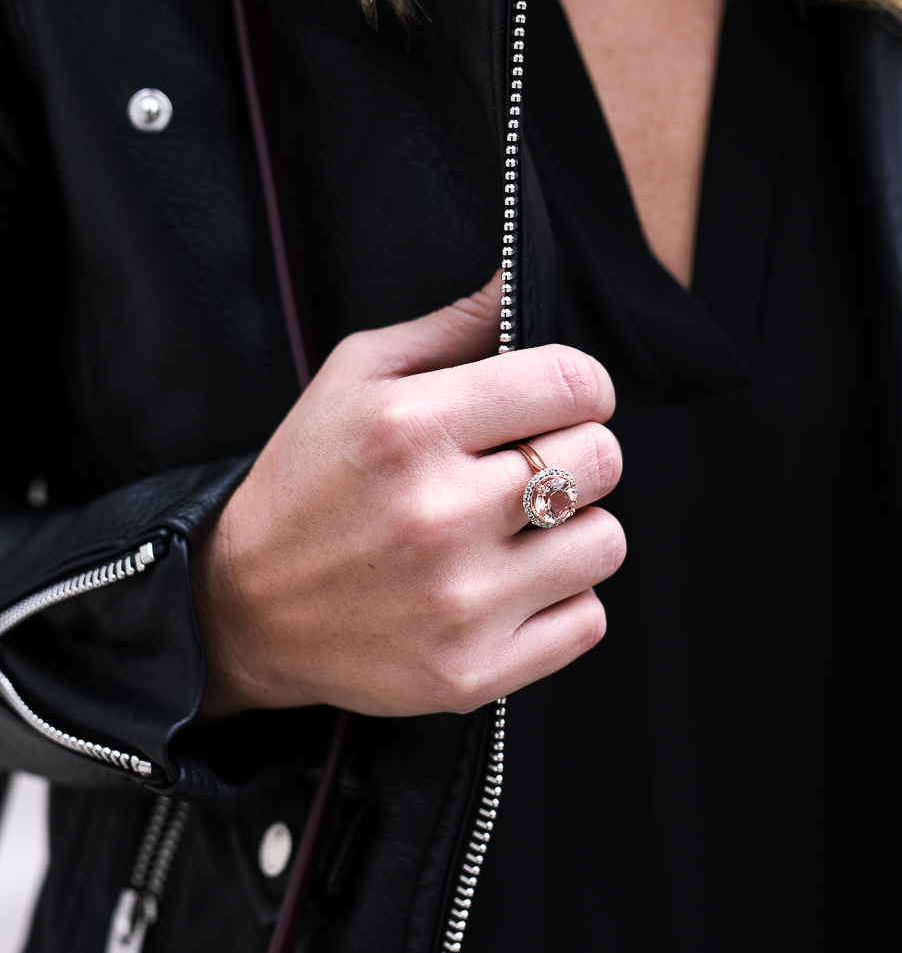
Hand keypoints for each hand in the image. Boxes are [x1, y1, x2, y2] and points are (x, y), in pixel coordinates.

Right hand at [190, 275, 623, 718]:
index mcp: (411, 426)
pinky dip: (561, 599)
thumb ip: (452, 326)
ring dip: (574, 530)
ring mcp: (459, 602)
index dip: (584, 386)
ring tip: (518, 529)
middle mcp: (438, 514)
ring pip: (606, 541)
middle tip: (532, 464)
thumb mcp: (355, 375)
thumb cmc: (308, 477)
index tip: (564, 401)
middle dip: (579, 452)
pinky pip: (588, 619)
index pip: (575, 383)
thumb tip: (522, 281)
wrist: (245, 608)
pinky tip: (509, 584)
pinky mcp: (472, 672)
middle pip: (602, 459)